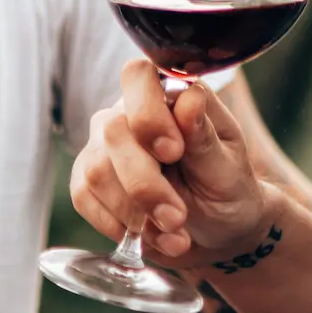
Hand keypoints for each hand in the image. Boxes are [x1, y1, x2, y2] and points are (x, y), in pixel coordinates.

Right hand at [71, 58, 272, 265]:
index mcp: (171, 96)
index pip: (139, 75)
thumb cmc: (227, 189)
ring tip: (173, 235)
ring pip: (96, 169)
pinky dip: (116, 224)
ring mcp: (104, 144)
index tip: (173, 152)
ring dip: (134, 211)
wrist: (216, 231)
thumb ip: (205, 135)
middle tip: (177, 217)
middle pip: (114, 130)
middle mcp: (130, 112)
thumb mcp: (228, 167)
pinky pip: (83, 196)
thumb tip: (189, 97)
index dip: (148, 112)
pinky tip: (146, 237)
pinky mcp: (88, 179)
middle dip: (144, 183)